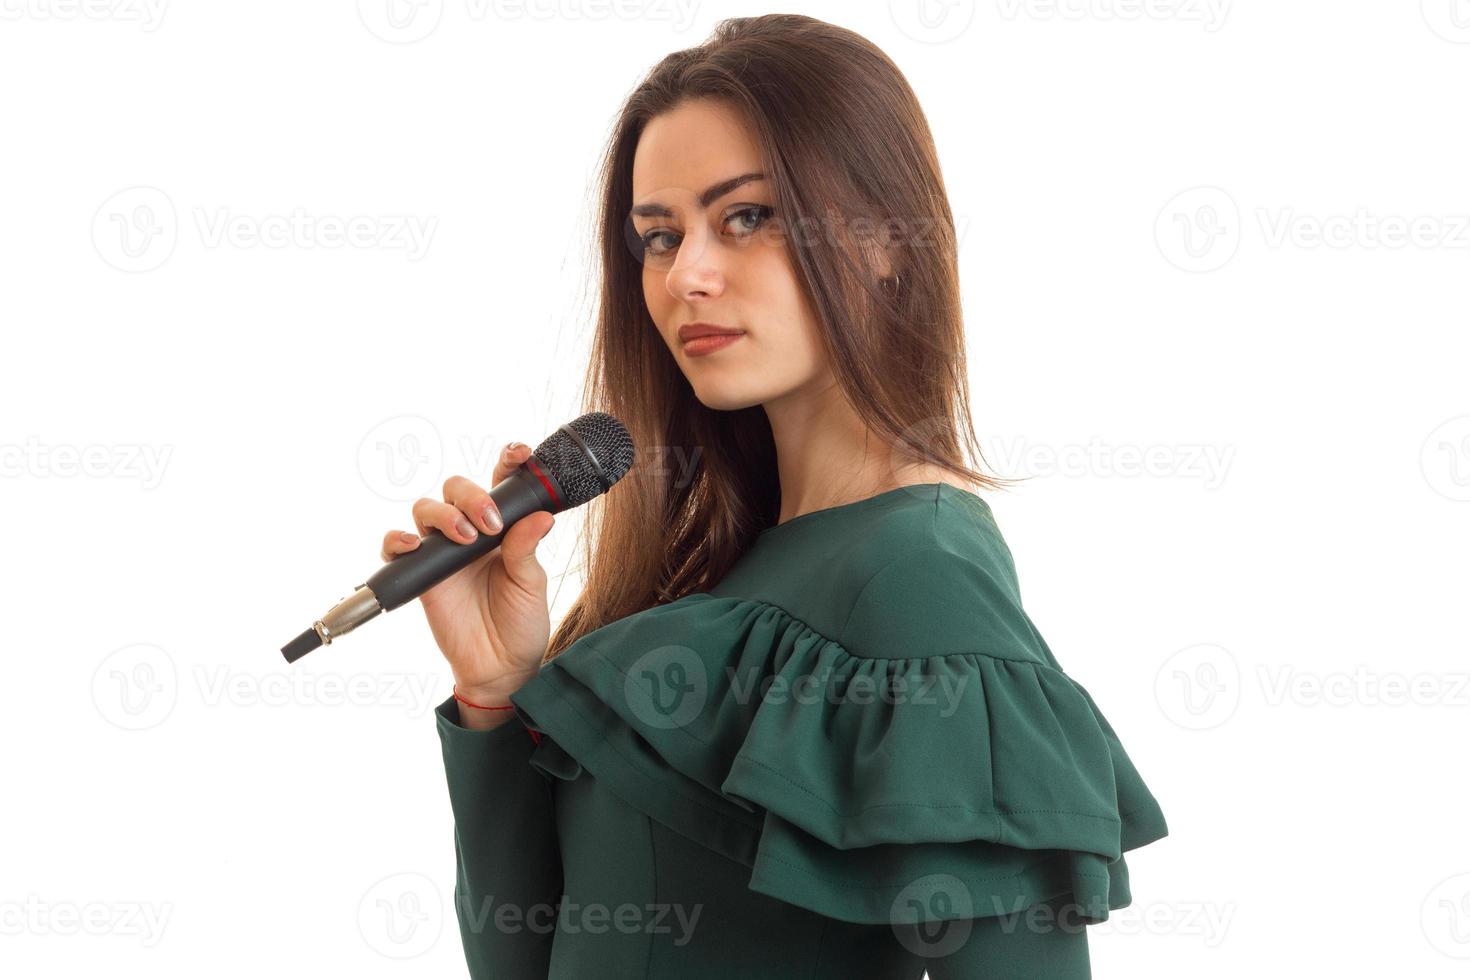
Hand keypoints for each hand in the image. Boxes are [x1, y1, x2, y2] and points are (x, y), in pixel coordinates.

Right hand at [380, 442, 553, 701]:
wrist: (501, 667)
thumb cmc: (521, 622)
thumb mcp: (532, 584)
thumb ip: (527, 548)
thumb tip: (542, 515)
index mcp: (503, 527)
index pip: (500, 483)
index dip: (507, 461)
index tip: (519, 454)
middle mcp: (470, 532)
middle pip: (456, 489)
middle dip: (472, 496)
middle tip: (490, 524)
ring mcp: (442, 552)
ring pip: (426, 509)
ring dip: (443, 515)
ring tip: (465, 538)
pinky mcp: (420, 575)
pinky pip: (395, 547)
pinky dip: (398, 540)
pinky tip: (414, 545)